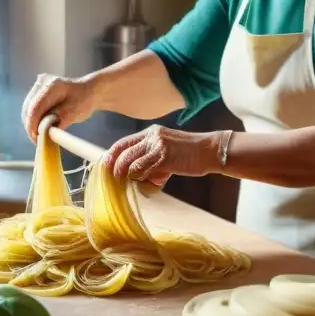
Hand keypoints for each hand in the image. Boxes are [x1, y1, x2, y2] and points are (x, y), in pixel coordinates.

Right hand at [21, 74, 95, 140]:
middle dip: (31, 126)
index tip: (36, 139)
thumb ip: (61, 120)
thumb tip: (46, 131)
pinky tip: (39, 129)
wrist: (87, 91)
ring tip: (39, 137)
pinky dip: (34, 120)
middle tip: (37, 141)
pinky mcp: (37, 91)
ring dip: (31, 124)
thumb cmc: (84, 100)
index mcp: (52, 85)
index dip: (33, 125)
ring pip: (27, 109)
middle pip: (28, 108)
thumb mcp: (76, 111)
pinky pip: (30, 108)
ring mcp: (38, 85)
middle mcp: (42, 82)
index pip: (36, 107)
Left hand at [102, 125, 222, 185]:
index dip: (111, 156)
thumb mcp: (166, 149)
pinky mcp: (165, 158)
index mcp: (150, 133)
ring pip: (131, 164)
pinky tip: (155, 182)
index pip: (123, 143)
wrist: (210, 151)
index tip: (104, 167)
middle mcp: (152, 136)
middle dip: (116, 169)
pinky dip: (144, 180)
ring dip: (132, 177)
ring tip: (142, 182)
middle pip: (123, 153)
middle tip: (115, 181)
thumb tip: (133, 174)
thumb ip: (150, 158)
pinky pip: (144, 171)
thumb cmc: (189, 154)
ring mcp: (158, 146)